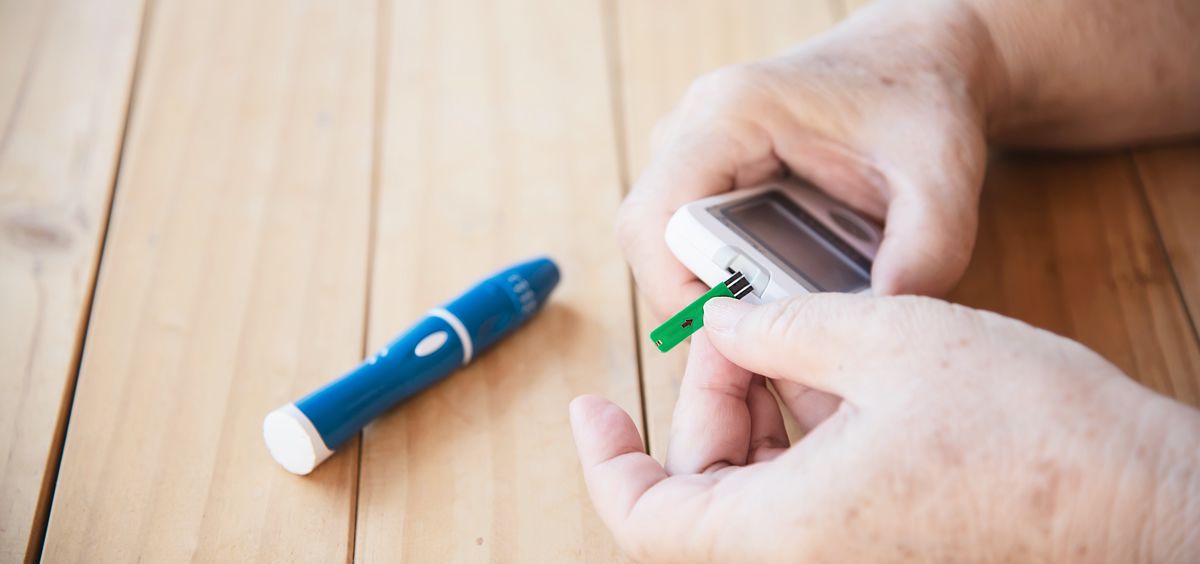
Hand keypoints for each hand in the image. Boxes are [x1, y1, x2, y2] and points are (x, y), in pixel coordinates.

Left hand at [570, 294, 1199, 561]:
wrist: (1148, 503)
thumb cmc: (1033, 431)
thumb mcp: (889, 340)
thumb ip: (783, 328)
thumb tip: (727, 325)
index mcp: (785, 534)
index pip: (643, 519)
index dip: (602, 461)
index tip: (591, 406)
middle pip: (701, 494)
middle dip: (708, 403)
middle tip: (740, 329)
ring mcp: (849, 563)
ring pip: (756, 495)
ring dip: (757, 416)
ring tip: (794, 342)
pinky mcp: (886, 551)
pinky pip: (808, 503)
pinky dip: (802, 441)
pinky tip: (834, 380)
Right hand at [616, 3, 997, 315]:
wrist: (917, 59)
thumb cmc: (920, 102)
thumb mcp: (940, 179)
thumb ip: (924, 254)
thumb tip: (872, 332)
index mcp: (733, 115)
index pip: (655, 223)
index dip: (680, 293)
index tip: (741, 338)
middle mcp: (694, 128)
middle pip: (652, 244)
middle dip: (700, 303)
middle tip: (766, 346)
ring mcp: (694, 149)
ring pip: (665, 247)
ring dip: (713, 293)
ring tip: (780, 326)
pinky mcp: (708, 170)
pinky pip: (689, 241)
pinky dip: (726, 279)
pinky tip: (781, 299)